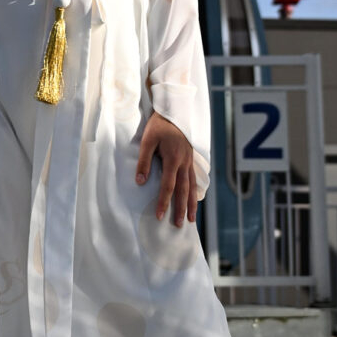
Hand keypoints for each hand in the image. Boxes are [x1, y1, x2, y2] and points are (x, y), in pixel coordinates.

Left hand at [136, 112, 196, 227]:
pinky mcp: (190, 158)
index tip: (160, 216)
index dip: (164, 202)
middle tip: (180, 225)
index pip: (168, 186)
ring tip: (192, 219)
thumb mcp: (147, 141)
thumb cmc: (158, 126)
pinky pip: (194, 179)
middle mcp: (184, 163)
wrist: (173, 111)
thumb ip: (144, 162)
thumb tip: (141, 182)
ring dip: (192, 204)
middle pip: (184, 191)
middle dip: (181, 209)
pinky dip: (195, 191)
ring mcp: (189, 161)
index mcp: (173, 159)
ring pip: (192, 186)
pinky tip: (195, 199)